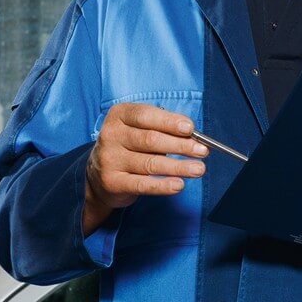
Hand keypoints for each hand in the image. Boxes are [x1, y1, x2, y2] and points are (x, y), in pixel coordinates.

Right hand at [83, 103, 205, 233]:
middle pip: (150, 140)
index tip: (190, 129)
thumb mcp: (140, 128)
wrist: (99, 173)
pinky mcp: (112, 182)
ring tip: (198, 169)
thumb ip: (163, 127)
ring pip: (150, 163)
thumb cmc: (130, 146)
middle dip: (180, 146)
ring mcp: (109, 160)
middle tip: (202, 151)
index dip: (169, 122)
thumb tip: (192, 134)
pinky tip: (179, 184)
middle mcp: (111, 135)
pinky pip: (142, 184)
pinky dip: (163, 185)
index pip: (145, 115)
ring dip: (178, 167)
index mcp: (119, 115)